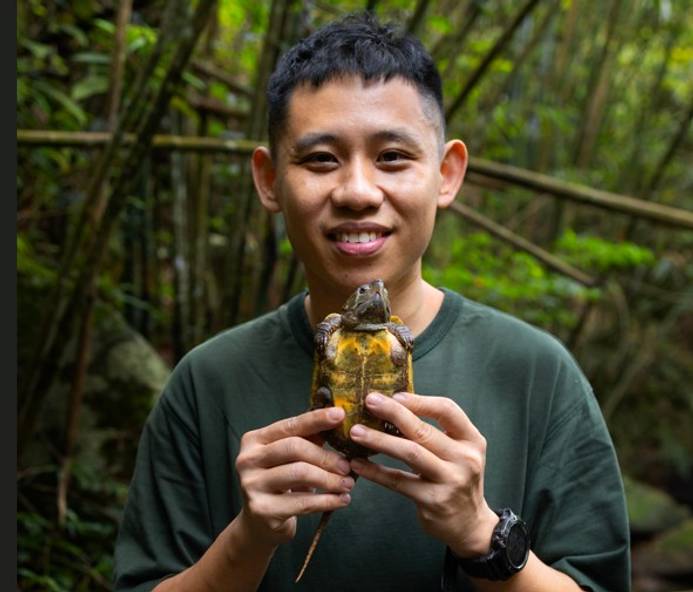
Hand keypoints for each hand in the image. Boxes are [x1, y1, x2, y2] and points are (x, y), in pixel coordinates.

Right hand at [235, 407, 353, 548]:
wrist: (260, 522)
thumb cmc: (281, 481)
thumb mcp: (289, 457)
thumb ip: (307, 439)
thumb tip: (339, 422)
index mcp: (254, 440)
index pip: (290, 425)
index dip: (316, 419)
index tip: (340, 415)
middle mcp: (247, 460)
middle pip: (294, 448)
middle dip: (326, 456)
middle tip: (347, 466)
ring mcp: (251, 485)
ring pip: (300, 474)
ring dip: (330, 479)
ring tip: (348, 484)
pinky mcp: (261, 510)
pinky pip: (302, 502)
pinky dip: (327, 500)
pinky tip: (341, 500)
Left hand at [348, 392, 497, 556]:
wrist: (469, 524)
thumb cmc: (455, 477)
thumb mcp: (458, 452)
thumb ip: (435, 431)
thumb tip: (394, 405)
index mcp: (472, 440)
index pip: (447, 410)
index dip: (420, 400)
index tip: (394, 395)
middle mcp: (465, 459)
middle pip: (424, 430)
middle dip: (393, 413)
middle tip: (369, 401)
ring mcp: (450, 481)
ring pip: (410, 453)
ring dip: (380, 440)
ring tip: (356, 432)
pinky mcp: (433, 501)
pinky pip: (398, 482)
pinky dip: (375, 472)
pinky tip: (358, 463)